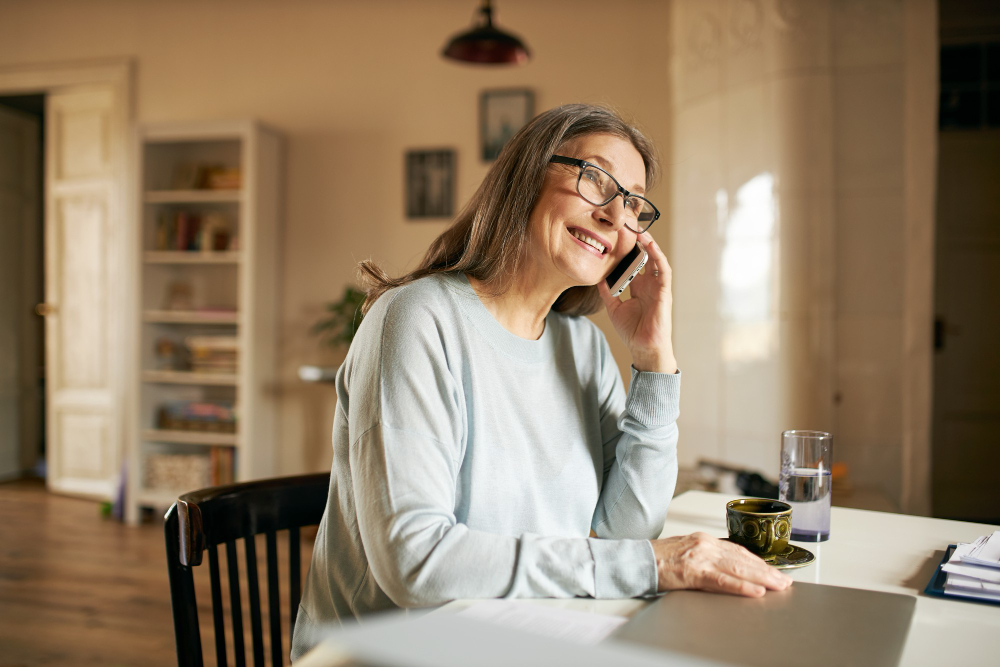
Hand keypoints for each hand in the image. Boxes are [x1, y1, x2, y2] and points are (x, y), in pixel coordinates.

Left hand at [597, 233, 675, 372]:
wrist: (643, 348)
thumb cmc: (632, 330)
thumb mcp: (614, 307)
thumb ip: (607, 291)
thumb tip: (597, 278)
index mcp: (638, 287)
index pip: (633, 263)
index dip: (627, 250)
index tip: (617, 236)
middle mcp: (648, 284)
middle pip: (645, 257)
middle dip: (638, 242)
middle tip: (628, 226)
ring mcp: (657, 287)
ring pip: (655, 259)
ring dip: (649, 244)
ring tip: (639, 230)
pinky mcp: (664, 291)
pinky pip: (663, 270)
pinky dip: (658, 256)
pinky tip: (650, 245)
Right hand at [651, 532, 792, 596]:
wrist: (635, 560)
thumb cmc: (657, 560)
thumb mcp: (686, 552)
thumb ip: (706, 558)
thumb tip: (726, 570)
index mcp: (704, 540)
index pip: (738, 550)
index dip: (758, 562)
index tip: (773, 571)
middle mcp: (705, 545)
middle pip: (743, 558)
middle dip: (766, 571)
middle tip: (784, 581)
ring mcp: (700, 557)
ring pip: (738, 568)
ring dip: (761, 578)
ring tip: (778, 586)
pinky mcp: (692, 571)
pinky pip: (722, 580)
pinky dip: (741, 586)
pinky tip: (755, 591)